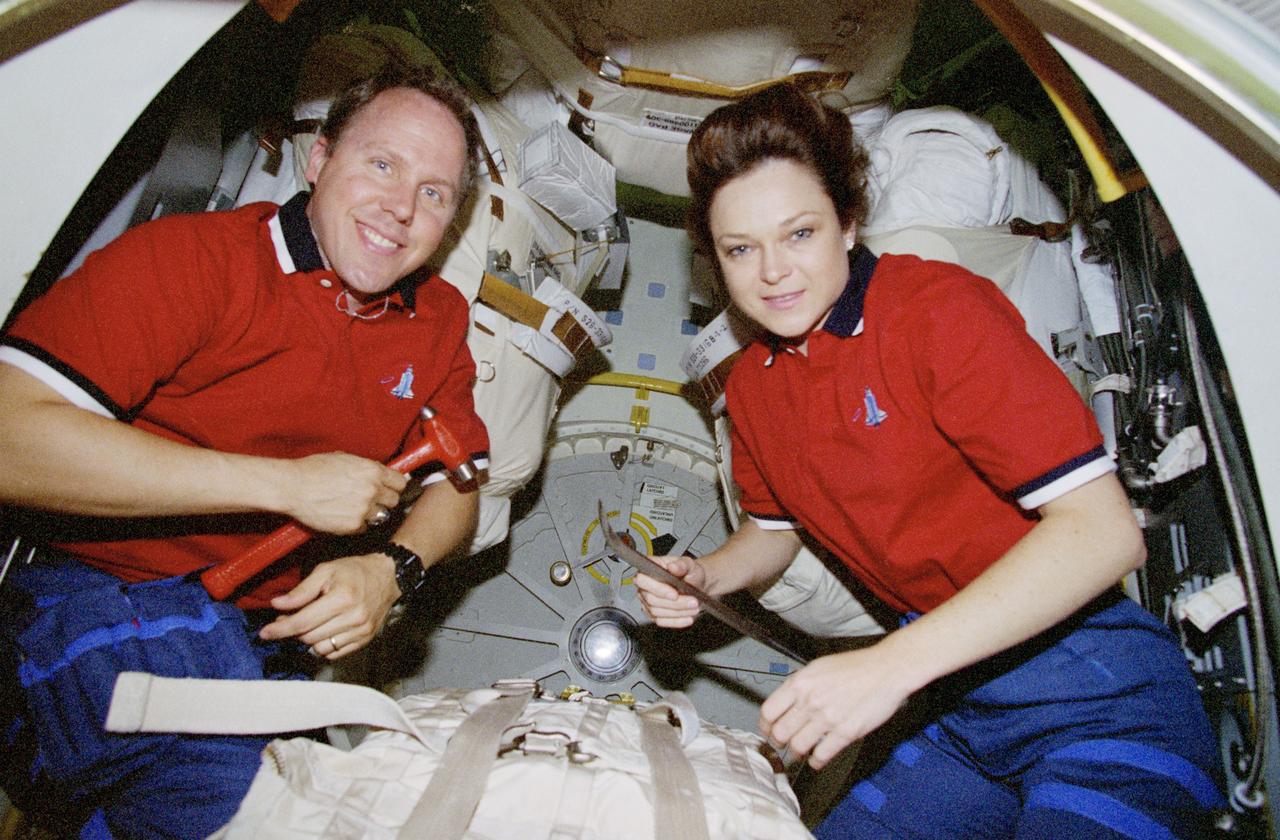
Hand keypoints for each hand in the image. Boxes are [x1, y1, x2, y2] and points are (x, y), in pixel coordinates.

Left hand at [257, 552, 399, 658]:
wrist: (387, 577)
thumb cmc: (354, 571)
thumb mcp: (326, 570)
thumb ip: (301, 590)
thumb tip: (277, 605)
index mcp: (342, 598)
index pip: (303, 622)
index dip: (280, 629)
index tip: (264, 632)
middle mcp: (353, 618)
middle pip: (309, 637)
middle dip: (292, 631)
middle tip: (286, 619)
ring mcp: (361, 631)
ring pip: (320, 648)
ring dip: (306, 639)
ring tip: (306, 624)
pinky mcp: (365, 639)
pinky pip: (334, 653)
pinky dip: (322, 646)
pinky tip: (321, 631)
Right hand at [280, 452, 407, 533]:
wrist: (292, 486)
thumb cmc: (313, 470)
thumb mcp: (345, 458)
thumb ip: (365, 468)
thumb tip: (378, 473)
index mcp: (372, 470)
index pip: (401, 482)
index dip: (394, 486)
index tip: (390, 489)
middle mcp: (372, 489)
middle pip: (394, 501)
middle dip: (384, 501)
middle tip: (371, 500)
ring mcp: (364, 509)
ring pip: (381, 516)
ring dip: (372, 514)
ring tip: (355, 509)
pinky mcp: (353, 525)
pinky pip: (365, 528)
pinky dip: (357, 524)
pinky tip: (344, 516)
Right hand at [634, 554, 706, 627]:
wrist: (696, 584)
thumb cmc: (689, 572)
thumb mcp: (689, 564)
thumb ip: (681, 565)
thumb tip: (673, 566)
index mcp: (649, 570)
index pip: (642, 580)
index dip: (657, 589)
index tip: (675, 594)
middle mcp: (645, 587)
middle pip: (651, 599)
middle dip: (674, 603)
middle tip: (692, 602)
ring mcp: (647, 602)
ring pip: (657, 612)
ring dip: (678, 612)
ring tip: (694, 608)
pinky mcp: (654, 615)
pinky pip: (662, 621)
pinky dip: (677, 621)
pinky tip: (688, 617)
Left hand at [759, 644, 914, 769]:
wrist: (886, 669)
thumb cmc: (856, 667)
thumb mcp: (818, 667)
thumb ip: (800, 686)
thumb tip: (785, 703)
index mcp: (800, 683)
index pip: (769, 711)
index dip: (765, 725)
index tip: (767, 730)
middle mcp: (810, 700)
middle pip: (780, 732)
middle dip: (777, 742)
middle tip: (780, 745)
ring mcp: (827, 718)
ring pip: (797, 746)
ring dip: (795, 754)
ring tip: (797, 754)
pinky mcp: (846, 732)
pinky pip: (822, 755)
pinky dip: (815, 762)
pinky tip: (816, 760)